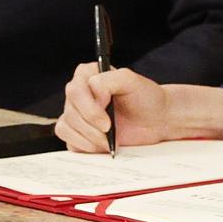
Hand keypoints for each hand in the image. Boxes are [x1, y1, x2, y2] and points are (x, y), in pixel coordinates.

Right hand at [56, 63, 171, 151]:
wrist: (156, 119)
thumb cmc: (145, 97)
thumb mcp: (131, 80)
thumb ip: (108, 80)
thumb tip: (93, 93)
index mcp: (88, 75)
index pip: (75, 91)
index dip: (89, 107)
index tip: (107, 116)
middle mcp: (79, 93)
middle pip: (70, 112)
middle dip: (91, 126)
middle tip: (110, 130)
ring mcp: (76, 114)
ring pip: (66, 128)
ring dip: (89, 138)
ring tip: (108, 140)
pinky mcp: (78, 132)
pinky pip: (69, 142)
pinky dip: (85, 146)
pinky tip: (101, 144)